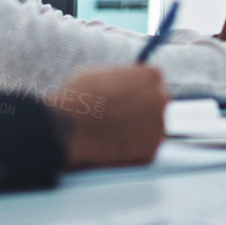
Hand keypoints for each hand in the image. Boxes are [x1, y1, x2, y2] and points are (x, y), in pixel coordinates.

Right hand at [47, 65, 168, 168]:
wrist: (63, 131)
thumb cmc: (77, 98)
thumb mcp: (100, 71)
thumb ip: (121, 76)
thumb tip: (126, 80)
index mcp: (152, 75)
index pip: (152, 80)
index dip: (135, 88)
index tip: (123, 96)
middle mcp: (161, 100)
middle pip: (155, 103)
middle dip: (140, 109)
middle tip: (117, 116)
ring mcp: (158, 128)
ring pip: (151, 127)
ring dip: (137, 130)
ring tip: (111, 132)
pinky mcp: (149, 153)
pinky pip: (144, 149)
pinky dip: (131, 150)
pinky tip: (112, 147)